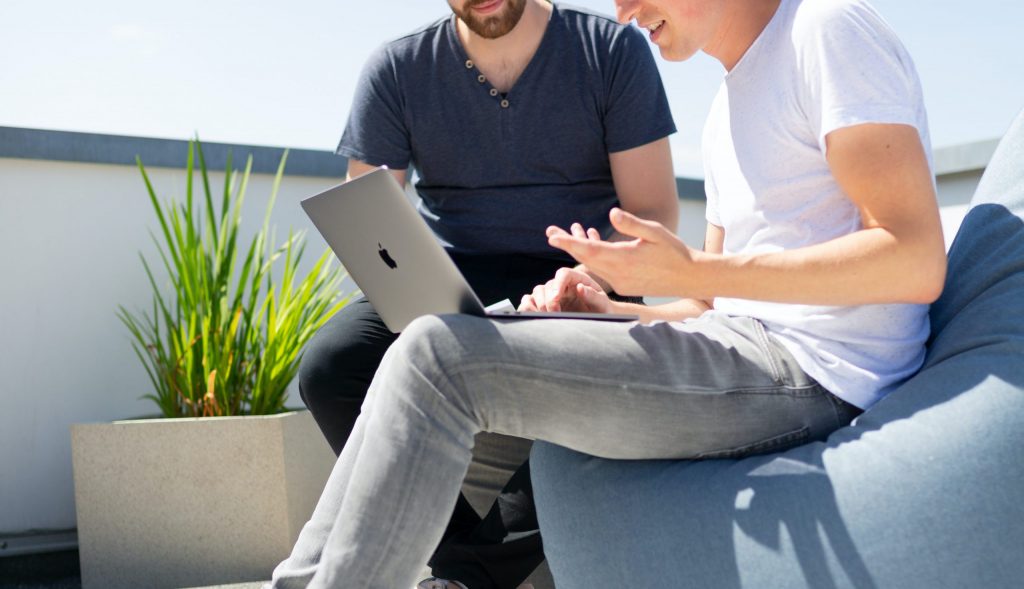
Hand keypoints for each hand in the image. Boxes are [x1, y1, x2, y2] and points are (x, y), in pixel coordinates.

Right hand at [518, 265, 611, 313]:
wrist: (598, 320)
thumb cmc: (602, 310)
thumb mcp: (603, 304)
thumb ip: (593, 296)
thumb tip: (580, 288)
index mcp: (577, 279)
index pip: (563, 274)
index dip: (558, 285)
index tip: (556, 299)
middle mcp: (563, 284)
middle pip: (548, 285)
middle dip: (548, 301)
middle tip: (555, 315)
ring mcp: (552, 294)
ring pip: (537, 291)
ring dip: (539, 304)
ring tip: (548, 317)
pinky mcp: (544, 304)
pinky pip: (529, 300)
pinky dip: (528, 307)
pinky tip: (536, 315)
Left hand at [547, 208, 697, 297]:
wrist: (690, 278)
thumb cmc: (674, 251)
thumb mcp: (655, 232)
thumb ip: (631, 223)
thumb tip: (611, 213)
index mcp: (624, 259)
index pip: (589, 250)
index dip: (569, 243)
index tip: (552, 237)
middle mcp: (618, 275)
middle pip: (585, 259)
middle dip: (568, 245)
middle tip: (551, 232)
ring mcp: (620, 283)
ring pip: (592, 266)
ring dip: (580, 251)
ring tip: (568, 235)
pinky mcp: (623, 287)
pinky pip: (602, 271)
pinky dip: (594, 258)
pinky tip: (592, 243)